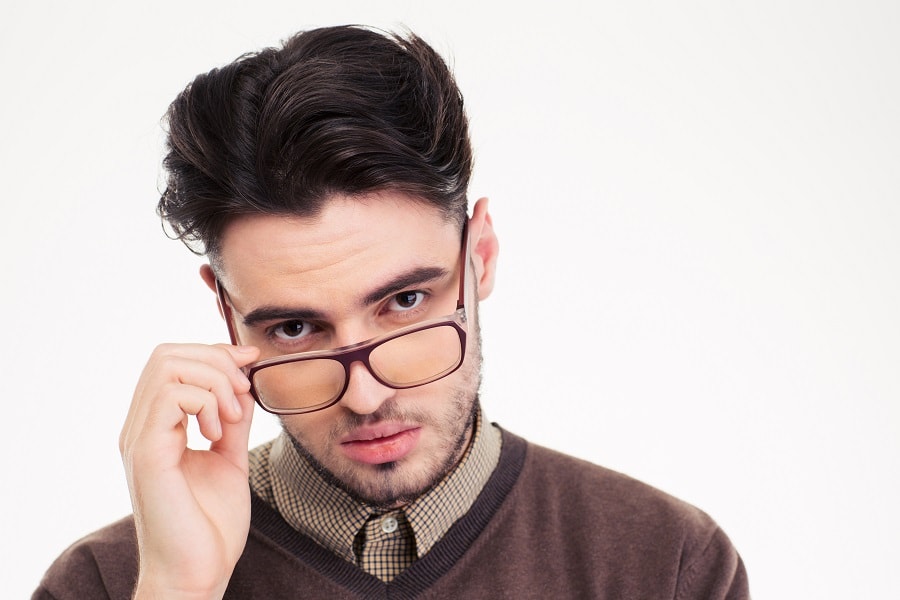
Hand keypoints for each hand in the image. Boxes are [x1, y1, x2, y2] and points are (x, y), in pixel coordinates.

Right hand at [119, 343, 260, 599]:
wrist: (197, 572)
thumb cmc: (209, 526)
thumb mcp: (229, 457)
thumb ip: (231, 419)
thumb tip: (242, 381)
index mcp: (157, 427)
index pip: (173, 360)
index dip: (215, 352)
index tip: (250, 362)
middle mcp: (141, 428)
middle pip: (166, 353)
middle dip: (216, 361)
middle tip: (242, 395)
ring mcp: (139, 439)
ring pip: (167, 366)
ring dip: (214, 381)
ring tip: (230, 418)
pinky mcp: (146, 454)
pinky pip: (170, 397)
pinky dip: (204, 402)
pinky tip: (216, 433)